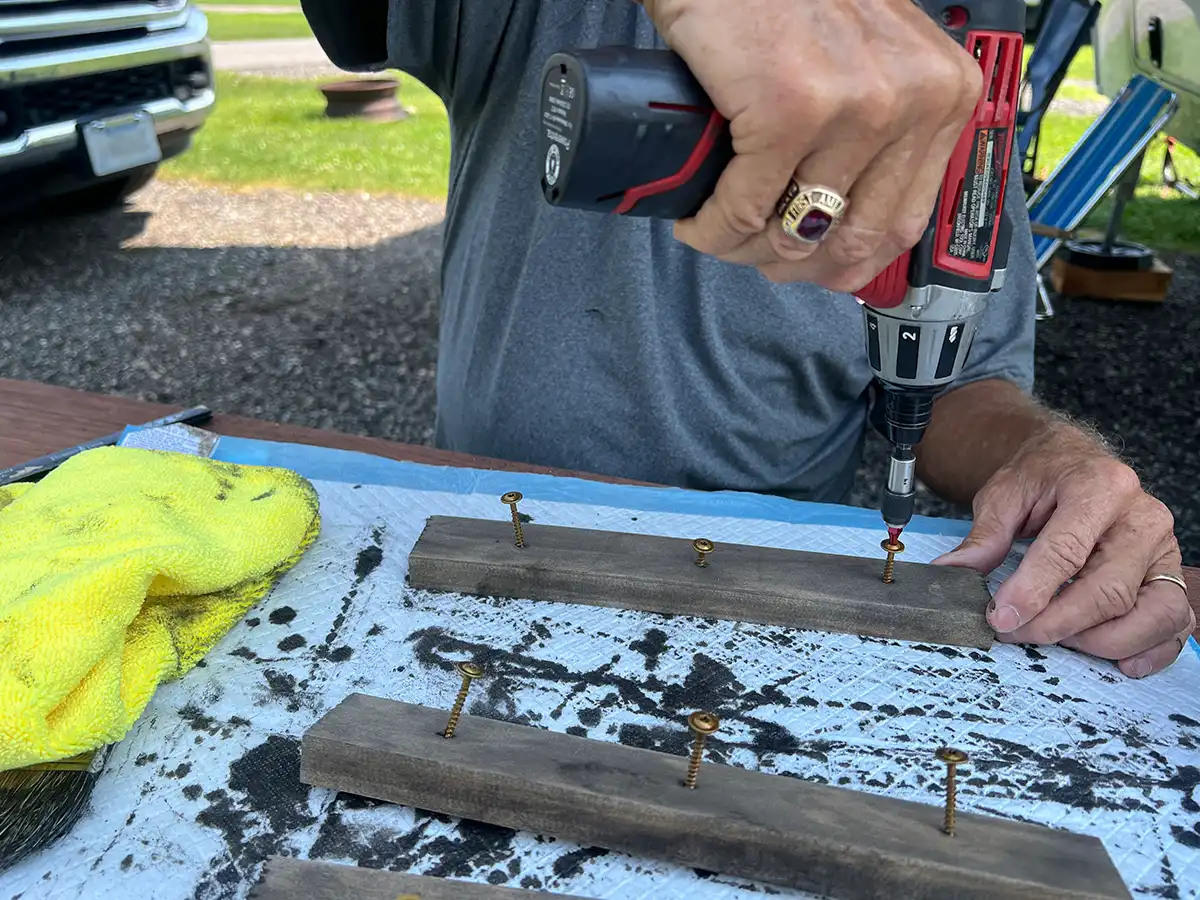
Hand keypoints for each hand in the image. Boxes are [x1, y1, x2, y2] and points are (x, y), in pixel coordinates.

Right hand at [639, 0, 981, 290]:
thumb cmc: (788, 0)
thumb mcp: (868, 61)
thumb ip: (881, 128)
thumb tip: (845, 217)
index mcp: (943, 94)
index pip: (904, 223)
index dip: (847, 263)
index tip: (810, 268)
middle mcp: (913, 100)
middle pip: (852, 240)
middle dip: (793, 266)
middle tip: (754, 256)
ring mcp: (856, 106)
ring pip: (794, 233)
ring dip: (744, 251)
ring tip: (719, 231)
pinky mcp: (790, 108)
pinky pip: (743, 209)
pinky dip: (710, 229)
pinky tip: (694, 220)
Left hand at [933, 424, 1194, 677]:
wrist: (1075, 461)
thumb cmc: (1042, 478)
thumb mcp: (1004, 495)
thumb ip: (984, 538)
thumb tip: (952, 575)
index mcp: (1100, 487)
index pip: (1067, 551)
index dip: (1032, 591)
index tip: (1001, 618)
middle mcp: (1142, 517)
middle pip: (1110, 590)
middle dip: (1058, 623)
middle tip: (1015, 633)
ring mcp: (1164, 548)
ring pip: (1152, 613)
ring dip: (1102, 641)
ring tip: (1059, 640)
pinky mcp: (1171, 574)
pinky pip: (1175, 622)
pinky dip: (1150, 649)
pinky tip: (1118, 661)